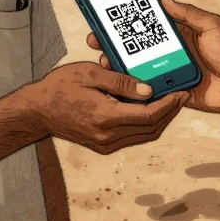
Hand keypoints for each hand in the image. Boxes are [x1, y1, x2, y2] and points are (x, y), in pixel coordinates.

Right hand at [21, 62, 188, 154]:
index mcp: (105, 118)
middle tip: (182, 96)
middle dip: (170, 113)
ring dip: (160, 120)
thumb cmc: (60, 87)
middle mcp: (108, 136)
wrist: (37, 111)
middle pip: (151, 129)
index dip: (168, 105)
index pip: (148, 115)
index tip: (180, 92)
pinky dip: (146, 125)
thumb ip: (121, 82)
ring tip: (171, 102)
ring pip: (144, 136)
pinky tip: (151, 109)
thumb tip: (149, 89)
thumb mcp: (90, 74)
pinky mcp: (103, 146)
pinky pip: (133, 137)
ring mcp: (105, 144)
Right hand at [87, 0, 219, 113]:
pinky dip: (137, 90)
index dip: (127, 22)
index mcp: (178, 34)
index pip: (147, 25)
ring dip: (121, 67)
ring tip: (104, 63)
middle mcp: (170, 53)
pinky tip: (119, 87)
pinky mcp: (172, 93)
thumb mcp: (211, 25)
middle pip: (137, 48)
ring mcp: (169, 73)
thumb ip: (188, 13)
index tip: (106, 17)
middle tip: (96, 40)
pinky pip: (151, 92)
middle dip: (115, 44)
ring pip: (139, 70)